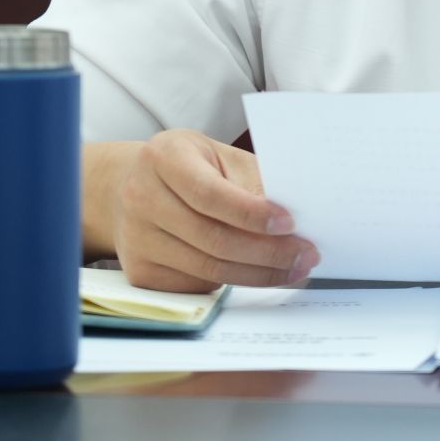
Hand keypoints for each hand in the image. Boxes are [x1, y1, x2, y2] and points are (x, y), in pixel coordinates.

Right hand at [112, 129, 319, 291]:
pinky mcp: (141, 273)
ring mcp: (137, 240)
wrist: (133, 186)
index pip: (210, 194)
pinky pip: (198, 285)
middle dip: (268, 251)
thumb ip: (251, 180)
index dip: (252, 213)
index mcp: (163, 157)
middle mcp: (142, 197)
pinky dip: (236, 282)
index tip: (291, 223)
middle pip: (212, 238)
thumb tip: (293, 218)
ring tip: (295, 269)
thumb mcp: (218, 155)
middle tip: (307, 254)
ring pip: (208, 268)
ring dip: (259, 273)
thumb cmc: (190, 166)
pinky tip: (263, 273)